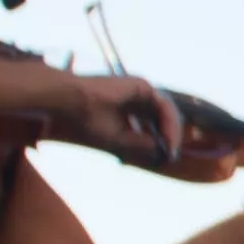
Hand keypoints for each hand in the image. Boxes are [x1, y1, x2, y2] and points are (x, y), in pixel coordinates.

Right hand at [65, 68, 197, 166]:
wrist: (71, 101)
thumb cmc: (86, 120)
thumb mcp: (118, 139)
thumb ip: (140, 144)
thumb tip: (164, 151)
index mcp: (129, 108)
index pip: (154, 123)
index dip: (162, 140)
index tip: (166, 157)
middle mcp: (137, 97)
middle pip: (163, 117)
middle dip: (170, 136)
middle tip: (171, 156)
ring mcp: (140, 90)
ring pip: (166, 112)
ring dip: (171, 132)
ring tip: (169, 150)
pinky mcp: (142, 86)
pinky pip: (164, 105)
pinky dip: (168, 123)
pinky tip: (167, 138)